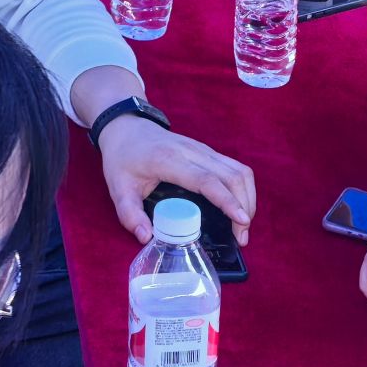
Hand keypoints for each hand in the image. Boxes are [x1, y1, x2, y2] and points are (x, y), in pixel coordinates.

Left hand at [99, 117, 257, 247]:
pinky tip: (239, 207)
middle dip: (244, 207)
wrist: (126, 128)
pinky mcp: (210, 152)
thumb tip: (147, 238)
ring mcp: (204, 150)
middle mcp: (193, 152)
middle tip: (241, 236)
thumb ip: (129, 215)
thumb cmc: (123, 158)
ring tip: (243, 225)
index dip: (227, 201)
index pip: (207, 181)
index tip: (241, 221)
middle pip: (232, 176)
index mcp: (170, 160)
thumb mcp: (118, 188)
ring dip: (248, 199)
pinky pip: (236, 169)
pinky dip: (244, 190)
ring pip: (240, 171)